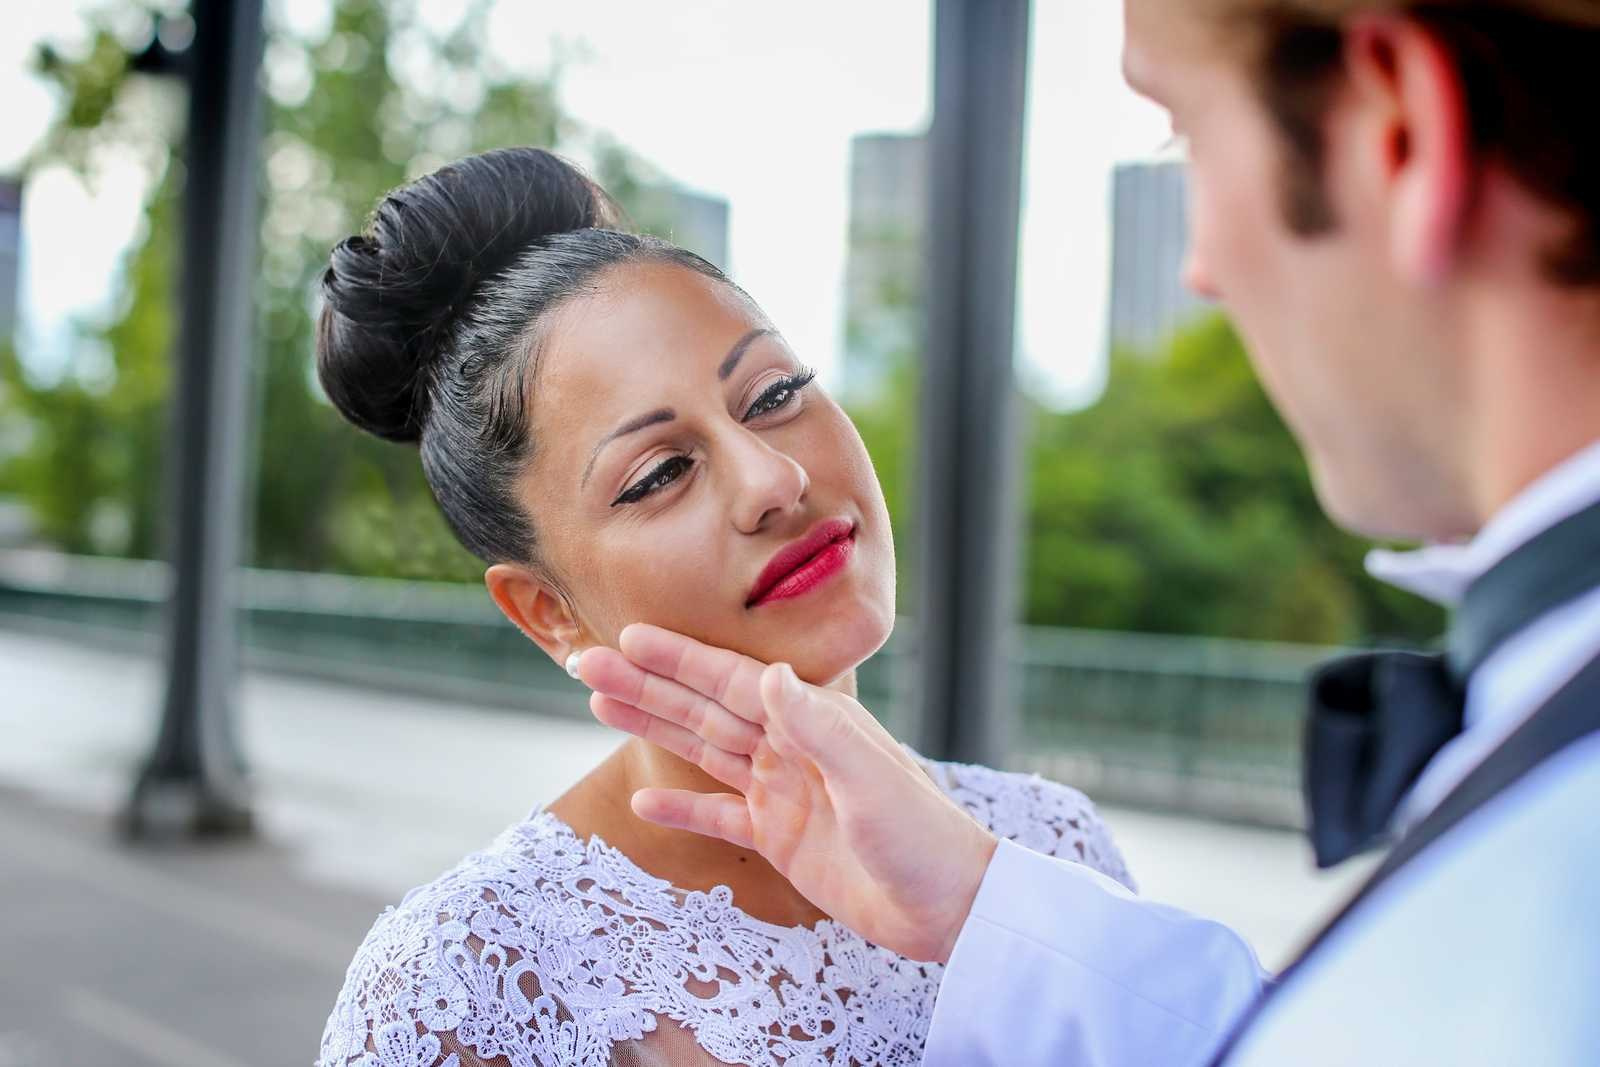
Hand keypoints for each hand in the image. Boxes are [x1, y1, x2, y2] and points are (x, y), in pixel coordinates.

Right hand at [575, 623, 998, 962]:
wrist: (950, 907)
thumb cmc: (922, 836)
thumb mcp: (870, 779)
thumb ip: (819, 728)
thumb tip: (770, 673)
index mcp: (814, 721)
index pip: (731, 680)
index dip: (677, 659)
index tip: (628, 637)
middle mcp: (791, 747)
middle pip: (703, 708)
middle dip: (645, 685)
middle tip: (583, 664)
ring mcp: (784, 792)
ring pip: (703, 752)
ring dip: (652, 729)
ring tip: (598, 706)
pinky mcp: (782, 839)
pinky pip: (720, 817)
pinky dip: (682, 811)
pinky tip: (644, 803)